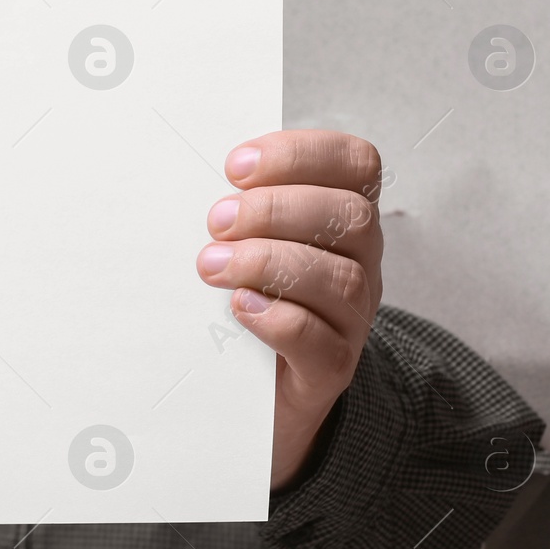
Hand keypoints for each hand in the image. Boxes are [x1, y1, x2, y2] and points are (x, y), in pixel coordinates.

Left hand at [197, 131, 384, 490]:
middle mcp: (360, 264)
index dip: (301, 154)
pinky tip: (239, 307)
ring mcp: (351, 318)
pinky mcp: (330, 368)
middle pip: (348, 216)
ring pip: (339, 278)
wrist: (261, 394)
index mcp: (343, 220)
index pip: (355, 164)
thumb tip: (189, 180)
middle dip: (276, 209)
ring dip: (268, 262)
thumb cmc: (249, 299)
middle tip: (217, 221)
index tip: (236, 166)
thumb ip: (239, 210)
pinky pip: (318, 340)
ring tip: (212, 266)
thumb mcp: (249, 243)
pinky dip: (276, 317)